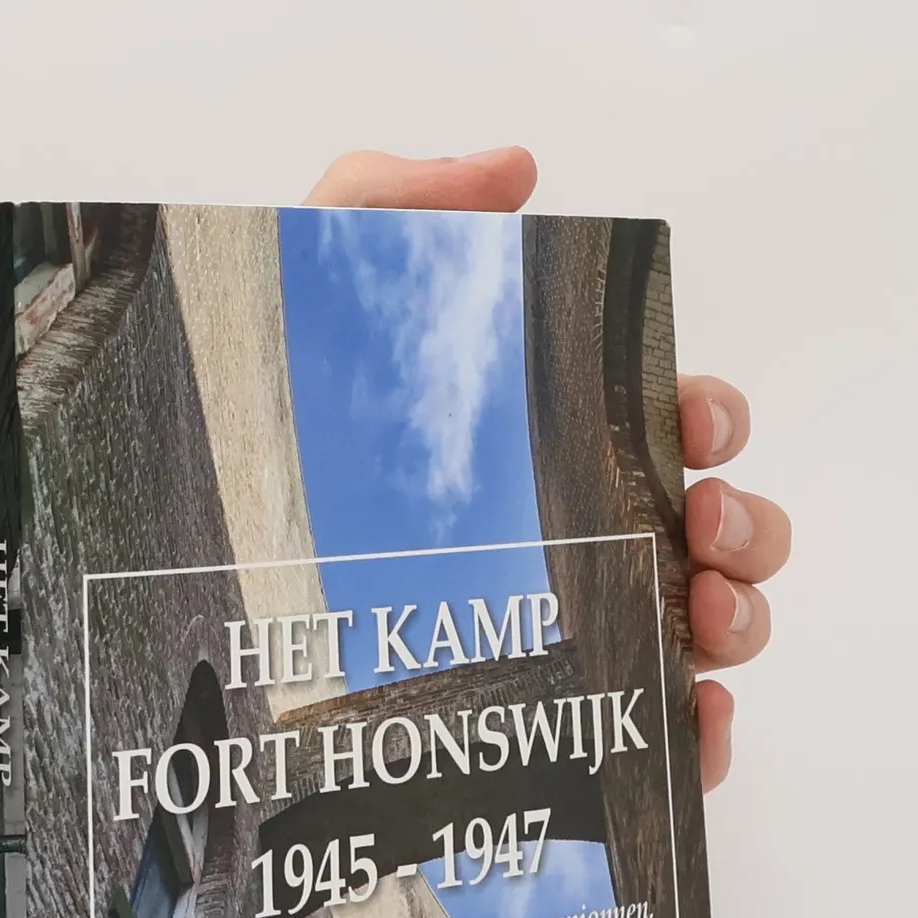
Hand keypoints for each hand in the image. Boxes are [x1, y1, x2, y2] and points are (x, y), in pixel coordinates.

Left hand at [306, 148, 787, 791]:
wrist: (172, 585)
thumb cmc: (248, 442)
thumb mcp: (304, 294)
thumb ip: (395, 205)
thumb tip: (515, 172)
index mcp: (548, 447)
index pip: (672, 426)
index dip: (712, 417)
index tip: (692, 421)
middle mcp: (571, 543)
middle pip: (715, 532)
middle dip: (746, 524)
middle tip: (699, 520)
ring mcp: (566, 639)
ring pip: (707, 634)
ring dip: (740, 620)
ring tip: (701, 614)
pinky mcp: (542, 732)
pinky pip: (652, 746)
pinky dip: (700, 736)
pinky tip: (692, 716)